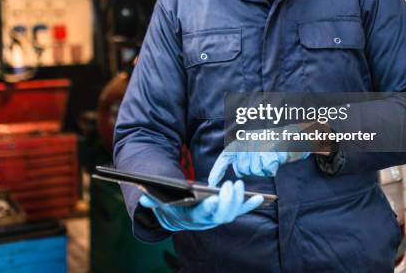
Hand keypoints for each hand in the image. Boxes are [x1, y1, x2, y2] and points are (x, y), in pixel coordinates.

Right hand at [138, 180, 262, 231]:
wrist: (176, 215)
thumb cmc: (169, 205)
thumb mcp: (159, 203)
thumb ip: (152, 201)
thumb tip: (143, 199)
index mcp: (193, 217)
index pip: (203, 215)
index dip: (209, 208)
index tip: (213, 199)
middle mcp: (207, 221)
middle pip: (222, 215)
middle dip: (229, 201)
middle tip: (232, 184)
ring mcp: (218, 217)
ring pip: (232, 213)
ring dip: (241, 202)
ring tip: (244, 187)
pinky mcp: (226, 212)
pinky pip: (240, 210)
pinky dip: (251, 205)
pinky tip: (262, 198)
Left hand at [208, 149, 309, 186]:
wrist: (294, 136)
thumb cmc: (274, 144)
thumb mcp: (255, 147)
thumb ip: (245, 157)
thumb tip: (239, 171)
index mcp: (241, 140)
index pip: (225, 157)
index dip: (217, 171)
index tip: (212, 183)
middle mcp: (247, 141)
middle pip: (242, 169)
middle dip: (251, 170)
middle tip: (262, 160)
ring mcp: (258, 145)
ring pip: (255, 171)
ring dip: (263, 169)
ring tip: (270, 158)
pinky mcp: (270, 152)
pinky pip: (268, 170)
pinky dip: (273, 168)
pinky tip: (277, 159)